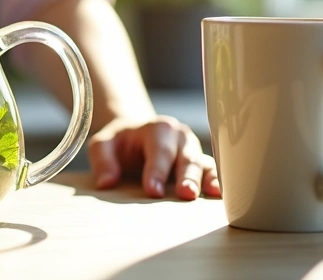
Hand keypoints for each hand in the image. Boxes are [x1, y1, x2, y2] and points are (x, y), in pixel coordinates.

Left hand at [88, 115, 220, 199]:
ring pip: (203, 164)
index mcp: (157, 128)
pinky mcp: (201, 165)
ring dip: (206, 180)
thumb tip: (106, 182)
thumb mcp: (103, 145)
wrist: (135, 136)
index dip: (156, 170)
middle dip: (186, 175)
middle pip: (186, 157)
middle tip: (185, 194)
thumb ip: (103, 160)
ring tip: (209, 194)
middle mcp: (180, 137)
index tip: (152, 191)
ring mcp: (193, 151)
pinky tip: (219, 195)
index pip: (158, 150)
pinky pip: (213, 172)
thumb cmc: (120, 143)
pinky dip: (217, 182)